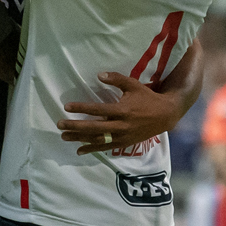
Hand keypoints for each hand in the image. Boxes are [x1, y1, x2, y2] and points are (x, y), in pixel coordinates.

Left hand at [57, 73, 181, 154]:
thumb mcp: (133, 85)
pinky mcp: (124, 143)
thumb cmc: (147, 98)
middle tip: (60, 125)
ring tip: (64, 136)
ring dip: (80, 139)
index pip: (98, 110)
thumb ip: (116, 79)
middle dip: (75, 127)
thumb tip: (99, 75)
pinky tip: (79, 150)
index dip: (81, 108)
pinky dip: (92, 149)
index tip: (67, 107)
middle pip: (94, 127)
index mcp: (123, 110)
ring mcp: (122, 136)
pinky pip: (105, 147)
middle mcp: (121, 125)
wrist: (165, 116)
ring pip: (98, 139)